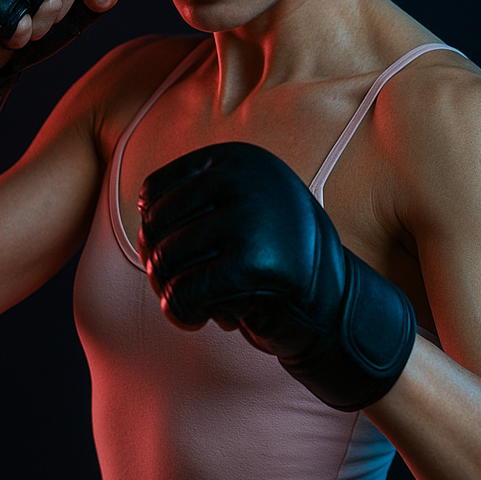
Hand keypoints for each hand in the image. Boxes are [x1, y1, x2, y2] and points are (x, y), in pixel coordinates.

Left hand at [137, 142, 416, 411]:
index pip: (155, 191)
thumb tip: (142, 219)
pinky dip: (181, 313)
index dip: (151, 231)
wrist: (337, 305)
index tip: (171, 256)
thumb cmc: (277, 260)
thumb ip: (196, 203)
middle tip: (179, 289)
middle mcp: (246, 179)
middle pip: (156, 225)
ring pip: (165, 259)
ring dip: (170, 293)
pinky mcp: (256, 264)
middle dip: (158, 266)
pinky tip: (202, 320)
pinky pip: (184, 292)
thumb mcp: (242, 211)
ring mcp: (253, 218)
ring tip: (194, 305)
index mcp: (239, 159)